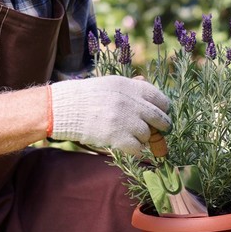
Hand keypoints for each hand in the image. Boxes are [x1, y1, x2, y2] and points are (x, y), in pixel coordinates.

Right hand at [49, 76, 169, 153]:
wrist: (66, 107)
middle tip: (160, 130)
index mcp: (132, 87)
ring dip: (144, 138)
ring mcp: (126, 120)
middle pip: (159, 118)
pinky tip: (133, 149)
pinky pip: (138, 148)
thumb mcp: (111, 83)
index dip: (164, 108)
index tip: (162, 113)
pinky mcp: (118, 137)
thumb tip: (144, 81)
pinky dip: (137, 151)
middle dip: (162, 126)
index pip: (160, 99)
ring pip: (148, 135)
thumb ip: (130, 85)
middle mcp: (132, 103)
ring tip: (134, 136)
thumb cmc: (88, 95)